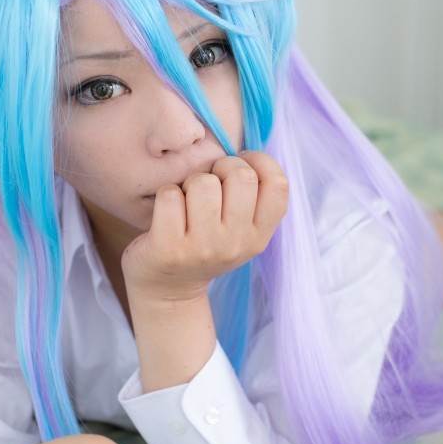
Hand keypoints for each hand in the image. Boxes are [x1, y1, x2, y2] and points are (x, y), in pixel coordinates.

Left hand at [120, 150, 289, 301]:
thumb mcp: (238, 230)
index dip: (259, 161)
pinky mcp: (169, 248)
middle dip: (220, 167)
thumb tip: (246, 152)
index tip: (240, 166)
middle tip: (209, 184)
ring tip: (186, 203)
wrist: (167, 290)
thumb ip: (250, 198)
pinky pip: (169, 195)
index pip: (278, 184)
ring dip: (189, 183)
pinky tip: (166, 215)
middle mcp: (236, 244)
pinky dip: (164, 196)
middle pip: (240, 175)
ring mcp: (203, 248)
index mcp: (259, 236)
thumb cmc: (204, 244)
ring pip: (202, 182)